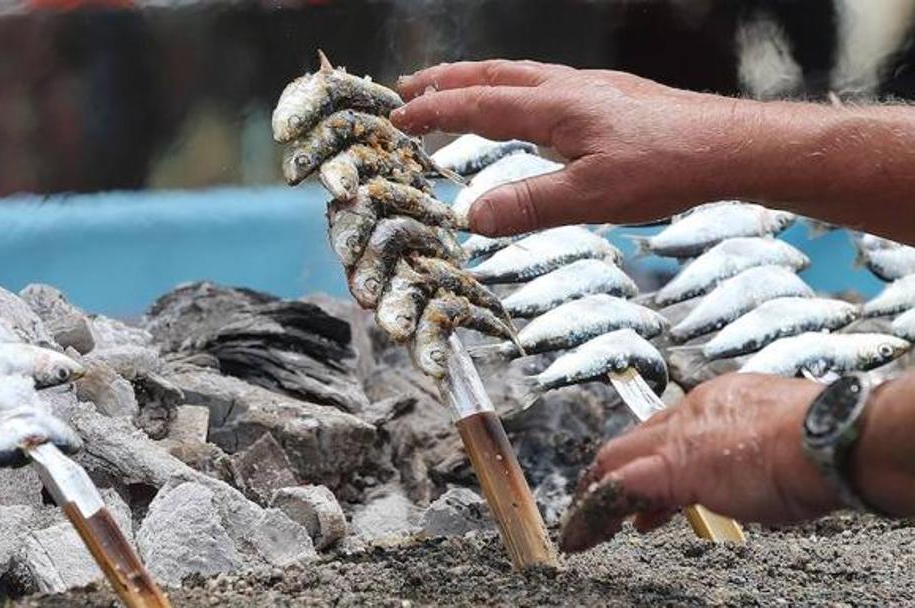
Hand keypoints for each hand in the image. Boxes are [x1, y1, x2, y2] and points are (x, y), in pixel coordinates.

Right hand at [392, 60, 755, 235]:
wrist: (728, 147)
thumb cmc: (665, 168)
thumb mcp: (591, 198)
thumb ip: (528, 205)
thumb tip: (472, 216)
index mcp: (555, 106)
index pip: (478, 104)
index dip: (433, 111)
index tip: (397, 116)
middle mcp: (569, 88)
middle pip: (493, 75)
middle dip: (446, 80)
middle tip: (410, 87)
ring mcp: (592, 89)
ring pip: (521, 75)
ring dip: (481, 81)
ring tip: (457, 91)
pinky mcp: (613, 99)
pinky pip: (548, 85)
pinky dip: (517, 90)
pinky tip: (528, 111)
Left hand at [558, 374, 835, 552]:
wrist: (828, 437)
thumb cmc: (822, 443)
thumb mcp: (780, 442)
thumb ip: (753, 451)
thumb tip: (747, 471)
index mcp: (719, 401)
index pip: (667, 428)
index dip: (649, 457)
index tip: (645, 490)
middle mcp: (692, 411)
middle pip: (634, 440)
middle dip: (611, 471)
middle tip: (597, 501)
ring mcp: (680, 438)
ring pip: (616, 459)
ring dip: (597, 491)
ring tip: (584, 523)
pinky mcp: (673, 467)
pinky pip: (619, 486)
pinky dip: (596, 511)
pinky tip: (584, 534)